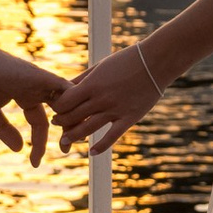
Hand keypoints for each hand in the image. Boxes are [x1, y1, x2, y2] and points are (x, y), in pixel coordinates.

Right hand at [0, 43, 65, 160]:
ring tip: (74, 140)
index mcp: (26, 96)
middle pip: (61, 112)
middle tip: (68, 150)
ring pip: (69, 101)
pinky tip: (71, 123)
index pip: (40, 123)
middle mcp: (38, 90)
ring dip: (74, 120)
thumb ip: (5, 130)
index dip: (40, 143)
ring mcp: (43, 82)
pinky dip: (74, 103)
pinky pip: (67, 89)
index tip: (35, 163)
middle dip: (67, 131)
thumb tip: (19, 149)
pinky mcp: (43, 77)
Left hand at [55, 44, 170, 153]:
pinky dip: (100, 146)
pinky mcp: (129, 118)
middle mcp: (101, 99)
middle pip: (73, 116)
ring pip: (88, 129)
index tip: (56, 108)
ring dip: (73, 136)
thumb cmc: (127, 60)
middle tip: (58, 123)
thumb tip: (65, 88)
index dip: (57, 107)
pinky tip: (92, 152)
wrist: (156, 62)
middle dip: (62, 121)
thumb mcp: (101, 66)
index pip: (65, 102)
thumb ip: (83, 78)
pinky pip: (112, 136)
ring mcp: (115, 110)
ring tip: (66, 140)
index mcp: (92, 84)